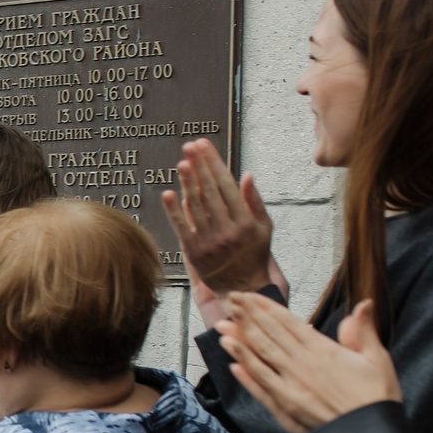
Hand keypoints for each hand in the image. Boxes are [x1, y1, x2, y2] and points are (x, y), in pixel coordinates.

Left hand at [161, 141, 279, 313]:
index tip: (204, 146)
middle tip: (190, 146)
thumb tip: (246, 174)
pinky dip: (173, 210)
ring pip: (195, 206)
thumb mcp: (264, 227)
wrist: (242, 287)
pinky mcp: (193, 252)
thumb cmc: (253, 253)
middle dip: (200, 166)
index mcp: (246, 221)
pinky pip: (181, 227)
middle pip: (210, 192)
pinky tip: (168, 193)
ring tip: (182, 162)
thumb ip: (255, 201)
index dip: (214, 163)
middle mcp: (228, 230)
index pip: (227, 185)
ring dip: (187, 182)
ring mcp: (209, 242)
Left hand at [218, 292, 400, 432]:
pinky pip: (261, 389)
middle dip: (247, 318)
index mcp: (323, 352)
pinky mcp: (286, 409)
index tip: (248, 297)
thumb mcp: (377, 359)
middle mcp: (302, 368)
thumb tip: (362, 305)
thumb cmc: (376, 400)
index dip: (265, 308)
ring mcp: (291, 389)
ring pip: (260, 360)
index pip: (288, 324)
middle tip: (230, 302)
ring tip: (223, 328)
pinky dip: (247, 376)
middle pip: (269, 337)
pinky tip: (234, 365)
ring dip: (239, 343)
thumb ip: (363, 332)